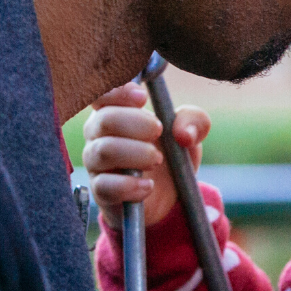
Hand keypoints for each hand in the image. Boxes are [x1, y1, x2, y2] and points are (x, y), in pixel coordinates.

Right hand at [82, 83, 209, 230]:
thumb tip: (184, 132)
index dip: (118, 92)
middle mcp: (98, 136)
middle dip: (136, 123)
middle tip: (158, 131)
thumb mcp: (189, 134)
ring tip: (157, 160)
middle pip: (104, 120)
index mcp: (114, 112)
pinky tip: (148, 186)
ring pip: (103, 151)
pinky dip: (130, 186)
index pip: (101, 94)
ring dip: (136, 153)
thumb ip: (194, 121)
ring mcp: (96, 164)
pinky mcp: (100, 192)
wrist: (169, 198)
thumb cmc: (170, 155)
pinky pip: (105, 186)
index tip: (143, 99)